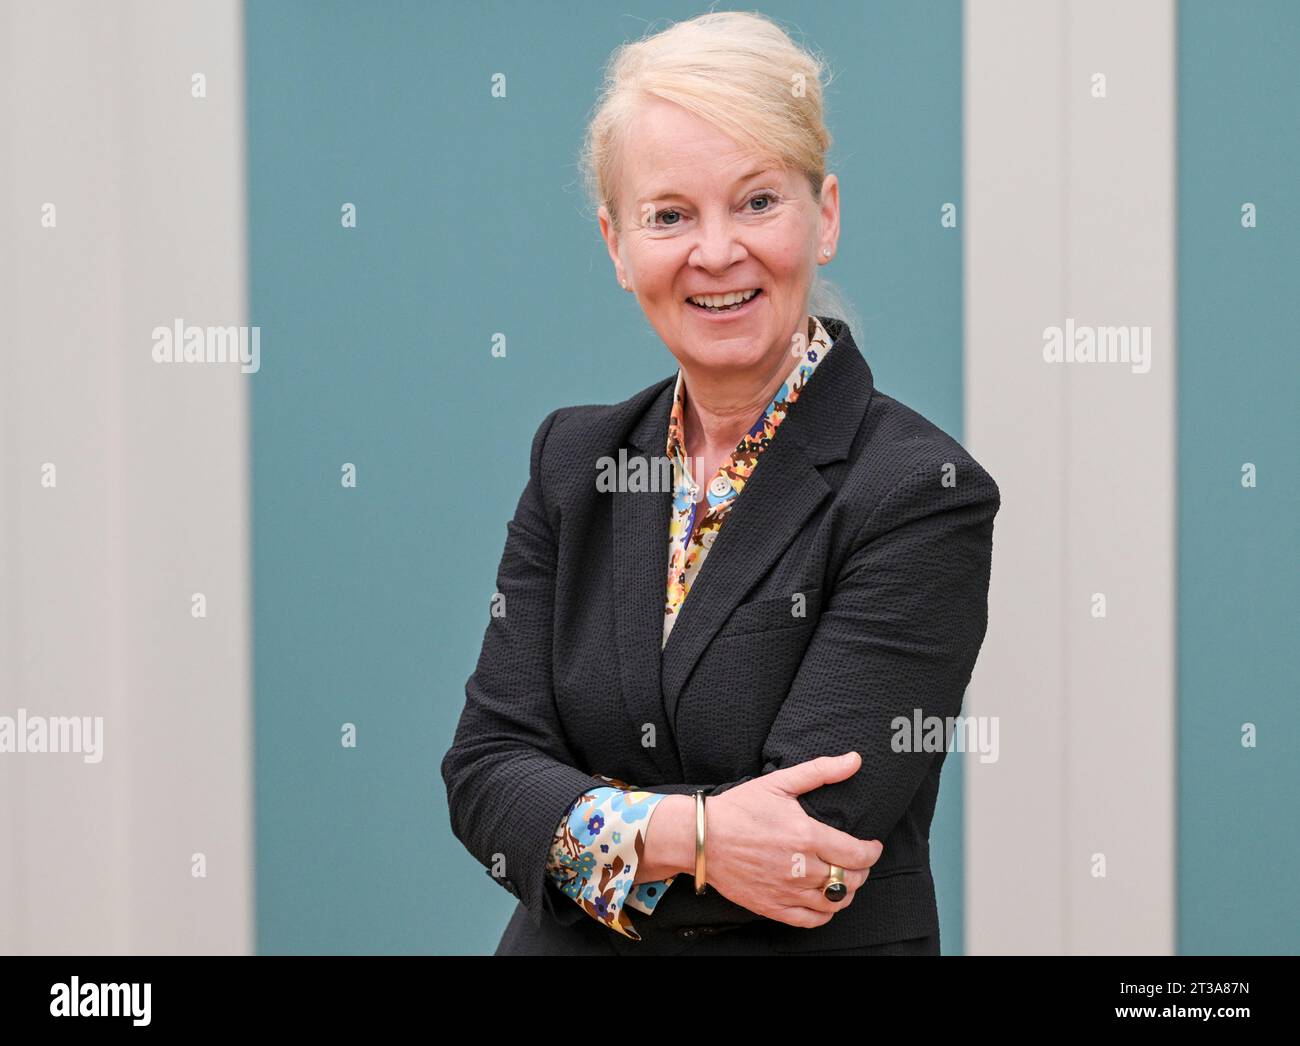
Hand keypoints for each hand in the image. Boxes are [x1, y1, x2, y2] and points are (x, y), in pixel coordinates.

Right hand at [704, 752, 883, 927]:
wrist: (702, 837)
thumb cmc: (739, 808)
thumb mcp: (779, 783)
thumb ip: (820, 771)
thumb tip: (854, 760)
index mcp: (806, 836)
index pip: (857, 854)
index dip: (872, 852)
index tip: (872, 846)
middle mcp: (801, 868)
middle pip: (850, 880)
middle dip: (861, 871)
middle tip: (858, 861)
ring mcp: (787, 891)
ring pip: (834, 902)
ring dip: (846, 891)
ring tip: (843, 879)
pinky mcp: (773, 907)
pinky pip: (812, 920)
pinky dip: (825, 913)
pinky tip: (823, 900)